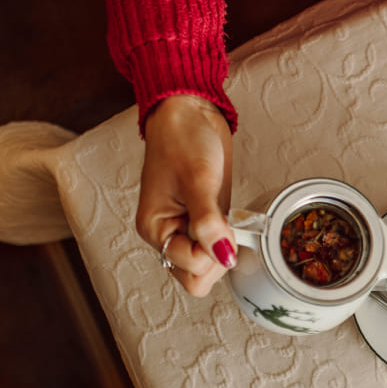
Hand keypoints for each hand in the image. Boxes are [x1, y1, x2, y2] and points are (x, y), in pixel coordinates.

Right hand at [139, 93, 234, 296]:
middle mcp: (169, 233)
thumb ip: (208, 222)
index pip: (189, 272)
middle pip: (198, 276)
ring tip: (225, 215)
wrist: (190, 111)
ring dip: (225, 247)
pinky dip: (230, 237)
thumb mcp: (197, 180)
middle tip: (224, 223)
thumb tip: (223, 255)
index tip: (219, 226)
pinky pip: (219, 245)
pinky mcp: (206, 219)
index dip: (211, 255)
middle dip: (217, 257)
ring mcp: (189, 228)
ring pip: (210, 265)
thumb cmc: (182, 138)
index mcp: (155, 229)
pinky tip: (230, 217)